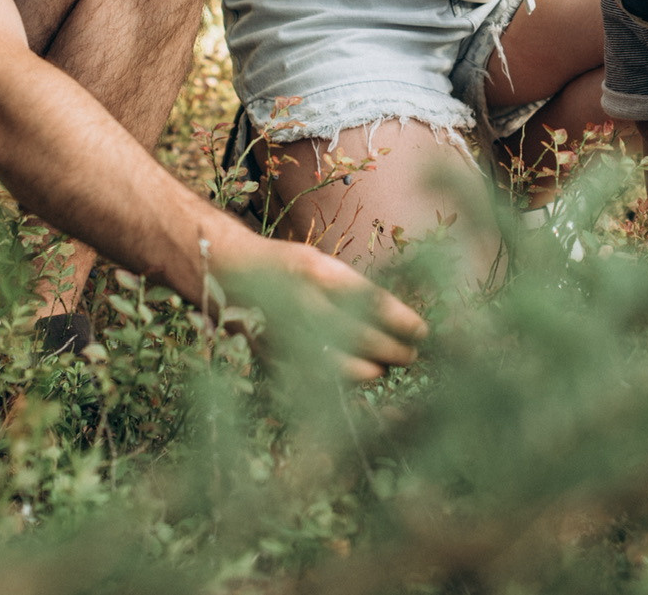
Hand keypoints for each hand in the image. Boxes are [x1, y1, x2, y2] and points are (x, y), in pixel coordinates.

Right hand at [207, 230, 426, 380]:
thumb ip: (353, 290)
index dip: (402, 321)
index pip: (372, 302)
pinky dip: (339, 382)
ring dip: (370, 370)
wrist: (225, 272)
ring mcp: (286, 335)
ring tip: (385, 367)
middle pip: (360, 337)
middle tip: (411, 354)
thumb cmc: (284, 267)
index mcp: (317, 273)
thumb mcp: (321, 264)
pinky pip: (315, 379)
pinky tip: (355, 376)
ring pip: (339, 366)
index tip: (422, 330)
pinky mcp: (273, 359)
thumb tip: (398, 319)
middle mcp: (301, 304)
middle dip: (393, 350)